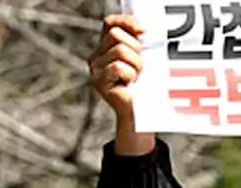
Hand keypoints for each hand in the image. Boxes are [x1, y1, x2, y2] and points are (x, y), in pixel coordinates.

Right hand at [88, 15, 153, 155]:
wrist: (142, 112)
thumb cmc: (145, 84)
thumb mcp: (143, 57)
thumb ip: (137, 41)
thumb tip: (141, 29)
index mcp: (105, 47)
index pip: (110, 23)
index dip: (126, 23)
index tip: (143, 32)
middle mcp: (96, 57)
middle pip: (115, 35)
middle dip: (135, 49)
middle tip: (140, 66)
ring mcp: (95, 70)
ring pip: (119, 50)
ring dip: (136, 64)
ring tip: (136, 77)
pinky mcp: (99, 82)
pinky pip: (118, 67)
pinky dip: (130, 74)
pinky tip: (130, 84)